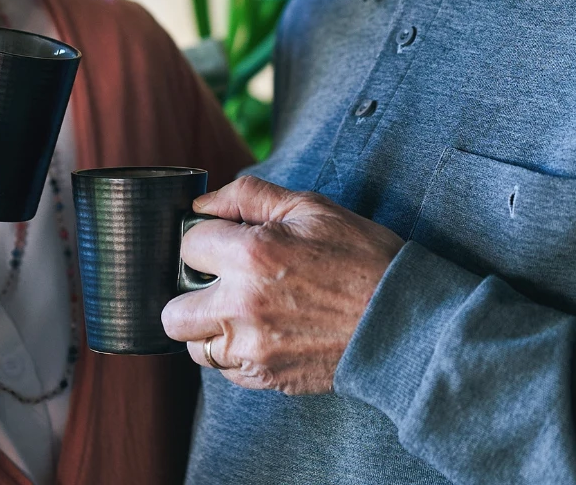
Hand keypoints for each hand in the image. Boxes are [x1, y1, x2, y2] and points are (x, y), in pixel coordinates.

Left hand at [160, 176, 403, 394]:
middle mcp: (241, 306)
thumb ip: (249, 197)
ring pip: (194, 348)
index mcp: (250, 256)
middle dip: (188, 294)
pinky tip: (264, 333)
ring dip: (209, 328)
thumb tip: (203, 204)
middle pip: (172, 312)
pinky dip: (236, 354)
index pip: (187, 247)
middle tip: (218, 284)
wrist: (403, 319)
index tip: (223, 243)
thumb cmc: (363, 257)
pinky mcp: (267, 378)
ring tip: (242, 311)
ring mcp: (253, 349)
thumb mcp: (311, 208)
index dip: (204, 241)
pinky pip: (226, 372)